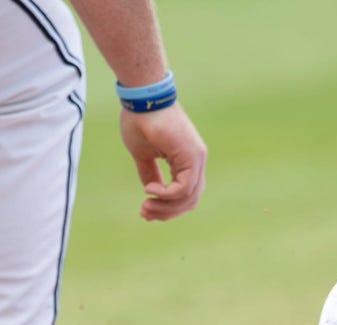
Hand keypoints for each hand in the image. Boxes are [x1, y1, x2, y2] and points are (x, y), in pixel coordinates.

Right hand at [119, 103, 206, 220]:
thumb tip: (152, 191)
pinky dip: (167, 195)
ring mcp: (197, 158)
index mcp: (187, 160)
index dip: (167, 207)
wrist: (141, 99)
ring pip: (188, 197)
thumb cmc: (139, 121)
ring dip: (165, 207)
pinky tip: (151, 191)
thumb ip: (150, 173)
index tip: (146, 209)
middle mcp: (196, 160)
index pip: (185, 193)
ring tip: (146, 206)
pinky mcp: (192, 156)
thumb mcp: (143, 155)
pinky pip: (184, 187)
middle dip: (166, 212)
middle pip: (190, 200)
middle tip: (144, 213)